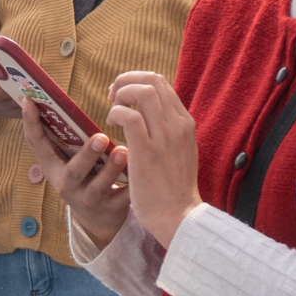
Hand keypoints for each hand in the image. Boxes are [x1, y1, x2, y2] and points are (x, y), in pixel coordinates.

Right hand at [22, 110, 130, 249]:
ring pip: (99, 186)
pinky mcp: (111, 209)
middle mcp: (68, 186)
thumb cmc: (84, 177)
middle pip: (73, 172)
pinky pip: (123, 198)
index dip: (30, 123)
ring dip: (111, 169)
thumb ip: (63, 137)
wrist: (99, 219)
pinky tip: (145, 170)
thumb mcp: (68, 160)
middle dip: (86, 155)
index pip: (36, 144)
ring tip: (123, 151)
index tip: (29, 100)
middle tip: (101, 137)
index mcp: (53, 168)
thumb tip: (46, 98)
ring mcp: (89, 200)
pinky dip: (133, 186)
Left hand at [107, 71, 203, 248]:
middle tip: (113, 97)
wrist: (179, 216)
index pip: (162, 83)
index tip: (122, 96)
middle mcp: (177, 124)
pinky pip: (129, 116)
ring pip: (143, 92)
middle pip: (152, 80)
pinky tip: (111, 126)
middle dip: (126, 81)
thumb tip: (148, 116)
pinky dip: (116, 113)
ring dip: (121, 95)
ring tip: (112, 113)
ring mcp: (164, 136)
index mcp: (185, 123)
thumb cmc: (173, 188)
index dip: (137, 81)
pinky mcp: (147, 151)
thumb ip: (167, 131)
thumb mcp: (179, 151)